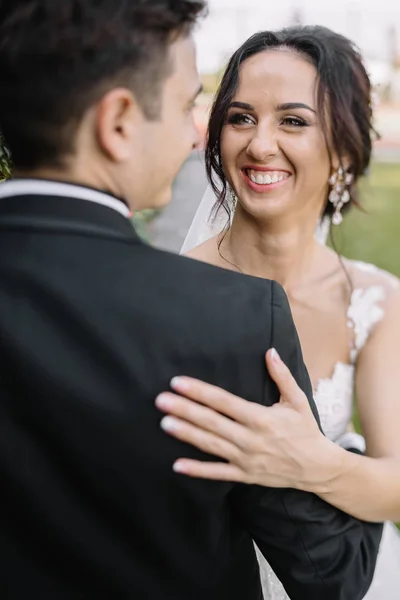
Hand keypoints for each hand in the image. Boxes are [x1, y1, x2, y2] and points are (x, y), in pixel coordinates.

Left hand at [156, 349, 336, 489]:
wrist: (318, 468)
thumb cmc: (306, 430)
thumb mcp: (298, 400)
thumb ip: (282, 376)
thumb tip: (270, 351)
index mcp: (261, 418)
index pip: (224, 402)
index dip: (200, 392)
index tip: (178, 382)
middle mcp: (251, 439)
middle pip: (212, 422)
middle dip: (185, 410)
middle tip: (161, 400)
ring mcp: (246, 459)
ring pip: (211, 445)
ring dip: (187, 434)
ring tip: (164, 423)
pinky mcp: (245, 475)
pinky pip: (218, 473)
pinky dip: (198, 470)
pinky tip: (177, 465)